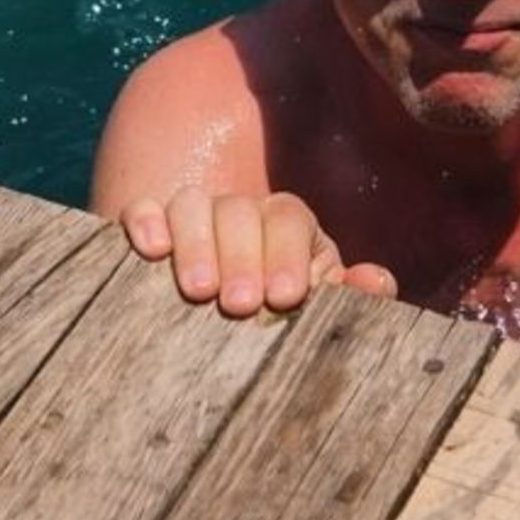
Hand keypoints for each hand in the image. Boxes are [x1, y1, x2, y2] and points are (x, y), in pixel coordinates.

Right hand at [114, 187, 397, 317]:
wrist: (218, 316)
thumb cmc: (275, 314)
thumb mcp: (313, 307)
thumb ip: (346, 295)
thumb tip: (377, 283)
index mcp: (285, 224)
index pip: (289, 218)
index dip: (289, 252)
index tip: (286, 295)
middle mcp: (239, 211)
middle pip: (240, 209)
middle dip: (243, 255)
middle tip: (242, 305)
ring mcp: (192, 216)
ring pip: (191, 204)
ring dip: (196, 243)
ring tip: (198, 292)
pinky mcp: (147, 227)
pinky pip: (142, 209)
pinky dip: (145, 222)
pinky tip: (152, 251)